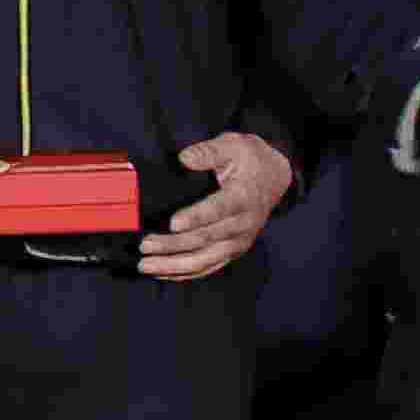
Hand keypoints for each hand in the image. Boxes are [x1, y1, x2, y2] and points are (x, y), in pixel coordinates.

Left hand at [138, 127, 294, 283]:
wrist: (274, 178)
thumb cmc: (249, 161)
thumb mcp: (233, 145)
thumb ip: (208, 152)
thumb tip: (185, 158)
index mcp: (242, 197)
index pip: (218, 210)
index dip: (195, 217)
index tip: (172, 223)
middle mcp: (242, 224)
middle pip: (205, 239)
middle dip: (173, 245)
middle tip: (145, 245)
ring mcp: (238, 241)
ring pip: (204, 259)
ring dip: (174, 265)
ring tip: (146, 265)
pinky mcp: (232, 250)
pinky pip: (208, 267)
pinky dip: (185, 273)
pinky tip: (162, 273)